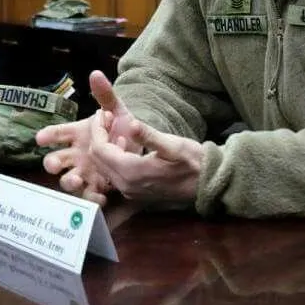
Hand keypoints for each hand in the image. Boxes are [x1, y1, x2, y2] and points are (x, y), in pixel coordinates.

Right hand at [36, 70, 139, 204]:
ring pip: (68, 180)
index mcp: (76, 134)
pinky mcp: (96, 186)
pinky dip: (93, 197)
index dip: (47, 136)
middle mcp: (74, 154)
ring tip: (77, 180)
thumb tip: (96, 73)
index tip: (41, 138)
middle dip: (52, 163)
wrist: (139, 146)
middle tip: (55, 163)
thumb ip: (106, 94)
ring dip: (70, 181)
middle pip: (54, 161)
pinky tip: (101, 196)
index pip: (56, 133)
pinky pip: (89, 196)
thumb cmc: (121, 126)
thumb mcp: (117, 110)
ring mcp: (83, 172)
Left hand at [89, 108, 204, 205]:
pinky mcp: (135, 192)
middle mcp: (126, 185)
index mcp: (132, 172)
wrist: (207, 184)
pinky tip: (124, 143)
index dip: (98, 129)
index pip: (100, 150)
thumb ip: (150, 136)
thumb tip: (131, 124)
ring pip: (103, 167)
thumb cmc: (194, 162)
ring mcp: (129, 191)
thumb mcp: (174, 145)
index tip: (102, 112)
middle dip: (98, 136)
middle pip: (98, 160)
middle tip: (106, 116)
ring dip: (104, 146)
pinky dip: (113, 156)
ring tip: (113, 126)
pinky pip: (113, 174)